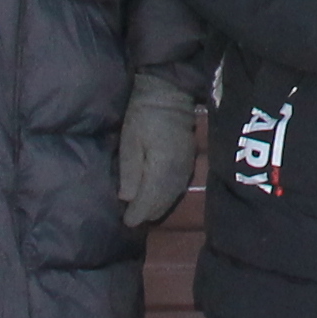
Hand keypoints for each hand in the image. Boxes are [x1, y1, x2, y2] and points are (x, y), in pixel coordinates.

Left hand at [115, 76, 199, 223]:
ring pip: (172, 195)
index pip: (150, 198)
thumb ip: (129, 171)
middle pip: (163, 200)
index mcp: (162, 166)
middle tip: (133, 221)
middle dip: (148, 212)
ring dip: (158, 206)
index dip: (138, 212)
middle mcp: (178, 170)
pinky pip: (179, 187)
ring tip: (144, 213)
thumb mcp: (129, 141)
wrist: (168, 95)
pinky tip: (159, 198)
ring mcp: (186, 166)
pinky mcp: (189, 161)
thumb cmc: (142, 115)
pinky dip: (168, 197)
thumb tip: (127, 198)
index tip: (126, 222)